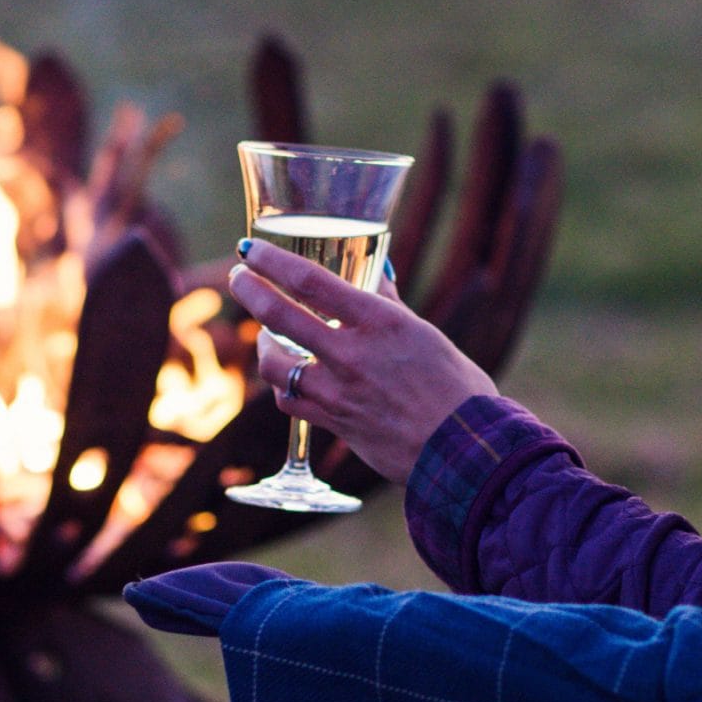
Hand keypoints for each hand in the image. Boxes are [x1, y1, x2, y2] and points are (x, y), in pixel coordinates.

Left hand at [227, 240, 492, 484]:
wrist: (463, 451)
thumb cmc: (456, 388)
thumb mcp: (425, 334)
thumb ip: (390, 304)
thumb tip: (377, 272)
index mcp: (379, 322)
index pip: (310, 281)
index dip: (272, 261)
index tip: (249, 249)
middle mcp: (352, 354)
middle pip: (279, 316)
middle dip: (250, 291)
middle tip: (238, 278)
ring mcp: (338, 393)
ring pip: (275, 364)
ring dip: (263, 345)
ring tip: (266, 335)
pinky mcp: (333, 424)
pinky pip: (289, 401)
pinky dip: (282, 385)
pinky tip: (287, 377)